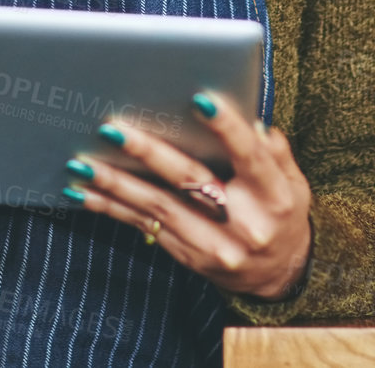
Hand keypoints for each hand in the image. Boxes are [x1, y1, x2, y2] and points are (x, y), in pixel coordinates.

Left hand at [61, 92, 312, 299]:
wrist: (278, 274)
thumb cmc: (281, 211)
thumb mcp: (293, 181)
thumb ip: (274, 150)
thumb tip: (252, 121)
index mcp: (274, 196)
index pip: (250, 155)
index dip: (226, 128)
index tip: (198, 99)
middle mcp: (243, 224)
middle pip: (191, 182)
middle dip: (149, 154)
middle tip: (112, 129)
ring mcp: (212, 245)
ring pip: (158, 207)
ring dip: (115, 184)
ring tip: (81, 162)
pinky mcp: (187, 256)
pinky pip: (144, 227)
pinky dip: (111, 208)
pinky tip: (83, 193)